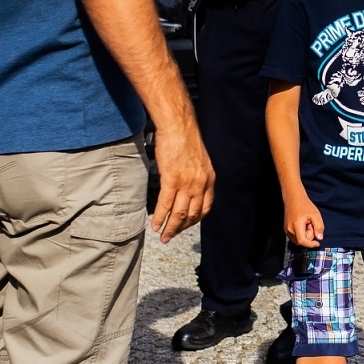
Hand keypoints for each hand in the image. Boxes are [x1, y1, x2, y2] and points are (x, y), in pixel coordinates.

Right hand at [150, 122, 214, 242]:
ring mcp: (186, 184)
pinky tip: (155, 225)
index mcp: (208, 180)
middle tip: (171, 236)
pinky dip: (160, 217)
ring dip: (170, 228)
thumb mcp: (200, 160)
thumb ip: (198, 176)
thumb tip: (190, 188)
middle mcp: (200, 185)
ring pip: (179, 214)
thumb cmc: (186, 140)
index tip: (186, 226)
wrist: (178, 127)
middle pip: (192, 215)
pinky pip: (165, 205)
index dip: (194, 220)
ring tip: (163, 236)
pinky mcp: (171, 180)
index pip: (205, 208)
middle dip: (181, 228)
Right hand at [285, 195, 324, 248]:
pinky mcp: (286, 229)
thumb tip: (319, 238)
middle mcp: (289, 230)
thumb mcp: (315, 215)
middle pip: (301, 241)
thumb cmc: (305, 206)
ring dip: (304, 235)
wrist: (293, 199)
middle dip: (308, 236)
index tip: (317, 243)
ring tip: (306, 224)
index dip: (310, 244)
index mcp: (296, 226)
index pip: (302, 241)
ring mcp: (286, 230)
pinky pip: (295, 237)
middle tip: (311, 225)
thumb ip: (319, 227)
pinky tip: (302, 225)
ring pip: (298, 240)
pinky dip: (300, 234)